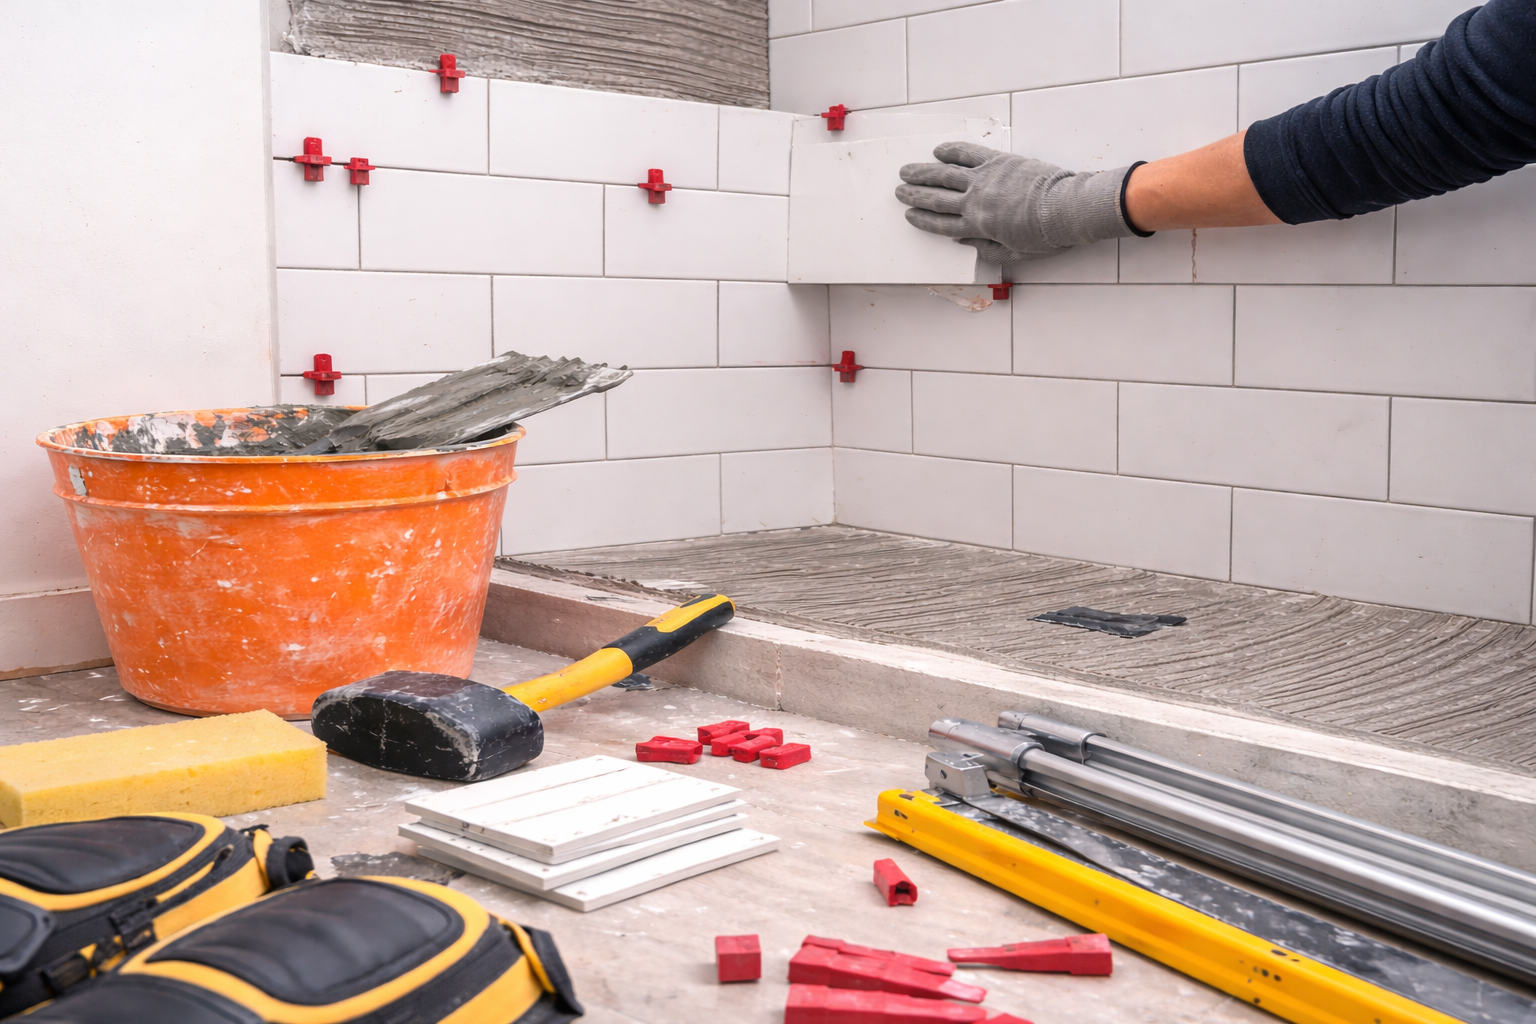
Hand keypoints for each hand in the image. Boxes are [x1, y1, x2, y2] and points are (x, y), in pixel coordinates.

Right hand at [895, 142, 1143, 262]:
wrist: (1065, 209)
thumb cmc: (1045, 236)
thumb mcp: (1015, 253)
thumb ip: (987, 248)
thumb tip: (964, 241)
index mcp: (978, 227)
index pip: (942, 224)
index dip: (923, 220)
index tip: (909, 215)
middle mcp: (975, 202)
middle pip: (937, 198)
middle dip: (915, 195)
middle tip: (899, 190)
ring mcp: (985, 179)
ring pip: (945, 174)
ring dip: (923, 172)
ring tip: (906, 170)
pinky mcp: (998, 161)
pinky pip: (969, 153)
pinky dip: (952, 150)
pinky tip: (938, 150)